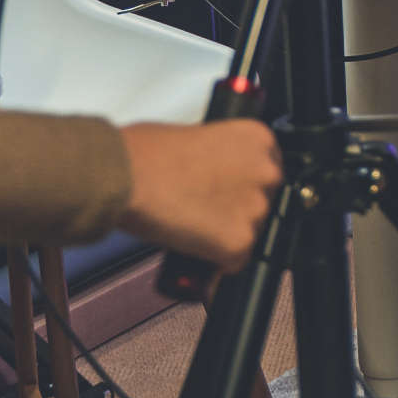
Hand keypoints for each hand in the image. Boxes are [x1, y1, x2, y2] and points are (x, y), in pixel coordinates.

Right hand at [116, 119, 283, 270]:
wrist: (128, 175)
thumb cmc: (148, 153)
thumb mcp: (200, 136)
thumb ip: (222, 155)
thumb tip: (220, 174)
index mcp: (258, 138)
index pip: (268, 170)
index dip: (245, 185)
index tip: (230, 191)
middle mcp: (266, 171)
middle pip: (265, 203)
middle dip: (239, 210)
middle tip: (207, 209)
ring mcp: (256, 209)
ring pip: (251, 233)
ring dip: (227, 235)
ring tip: (194, 224)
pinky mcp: (240, 243)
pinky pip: (233, 262)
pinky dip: (215, 262)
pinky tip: (194, 245)